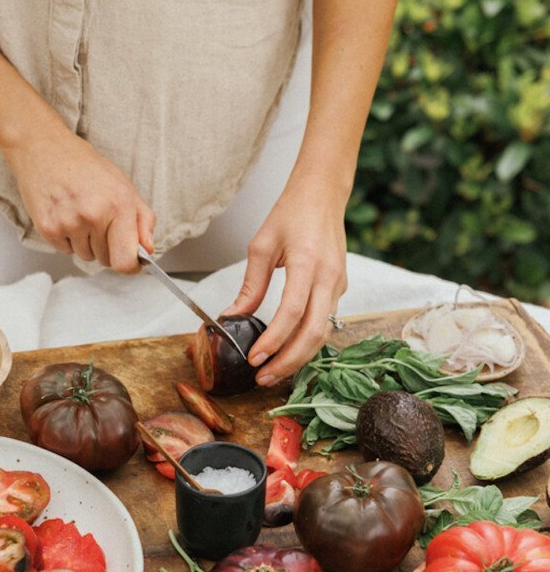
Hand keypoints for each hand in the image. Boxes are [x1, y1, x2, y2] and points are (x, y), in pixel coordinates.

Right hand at [3, 119, 155, 271]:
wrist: (43, 148)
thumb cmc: (84, 165)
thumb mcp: (123, 185)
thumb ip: (142, 220)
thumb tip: (148, 250)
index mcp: (118, 205)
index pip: (125, 261)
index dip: (131, 267)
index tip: (132, 263)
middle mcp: (93, 215)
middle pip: (106, 260)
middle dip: (106, 246)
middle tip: (97, 219)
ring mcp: (69, 223)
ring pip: (85, 256)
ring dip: (85, 242)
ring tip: (79, 212)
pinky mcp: (48, 228)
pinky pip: (65, 250)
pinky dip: (67, 238)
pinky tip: (65, 214)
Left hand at [221, 173, 347, 384]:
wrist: (323, 194)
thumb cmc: (292, 213)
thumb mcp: (261, 245)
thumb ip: (250, 285)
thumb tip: (232, 315)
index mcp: (308, 264)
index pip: (292, 313)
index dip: (273, 341)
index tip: (254, 358)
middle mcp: (330, 278)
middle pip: (313, 333)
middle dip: (288, 361)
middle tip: (264, 377)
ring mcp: (339, 285)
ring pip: (323, 333)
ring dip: (298, 357)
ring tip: (273, 371)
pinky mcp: (340, 288)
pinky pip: (325, 322)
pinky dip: (307, 342)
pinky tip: (288, 352)